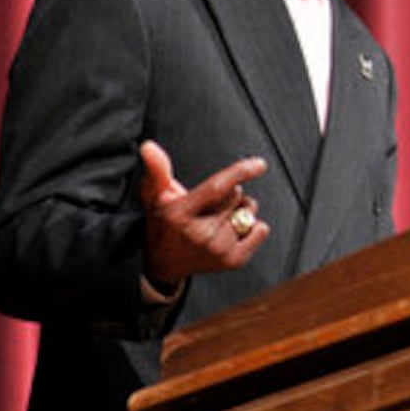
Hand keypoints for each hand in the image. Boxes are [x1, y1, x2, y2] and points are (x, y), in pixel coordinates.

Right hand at [138, 140, 270, 287]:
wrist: (163, 264)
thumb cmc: (163, 222)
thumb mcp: (155, 195)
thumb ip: (157, 168)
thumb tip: (148, 146)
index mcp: (180, 214)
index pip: (217, 188)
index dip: (240, 172)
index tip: (260, 164)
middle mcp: (200, 234)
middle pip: (237, 196)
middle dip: (231, 194)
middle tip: (211, 206)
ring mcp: (217, 249)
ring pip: (249, 211)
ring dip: (241, 210)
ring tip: (219, 220)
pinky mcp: (233, 260)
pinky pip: (261, 230)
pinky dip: (254, 226)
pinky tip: (232, 232)